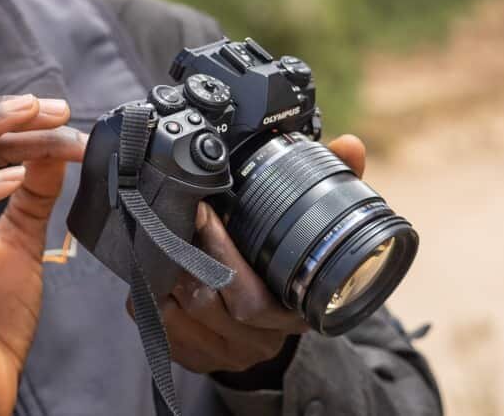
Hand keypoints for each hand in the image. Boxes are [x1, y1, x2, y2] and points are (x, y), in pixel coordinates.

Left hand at [139, 134, 365, 375]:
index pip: (251, 295)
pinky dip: (153, 299)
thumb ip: (333, 188)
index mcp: (295, 313)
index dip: (222, 253)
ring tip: (163, 239)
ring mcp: (227, 353)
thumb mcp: (314, 232)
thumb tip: (350, 145)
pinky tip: (155, 271)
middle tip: (178, 218)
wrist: (270, 329)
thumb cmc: (288, 270)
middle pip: (212, 303)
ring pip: (184, 315)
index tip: (205, 211)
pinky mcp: (196, 358)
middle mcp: (261, 339)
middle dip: (190, 257)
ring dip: (168, 274)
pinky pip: (165, 331)